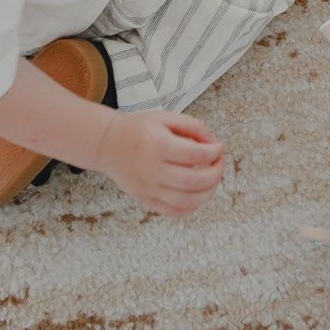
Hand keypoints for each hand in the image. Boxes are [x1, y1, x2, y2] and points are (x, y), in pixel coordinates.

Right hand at [96, 110, 225, 216]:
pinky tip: (198, 194)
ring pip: (187, 201)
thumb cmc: (138, 129)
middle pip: (194, 181)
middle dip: (216, 173)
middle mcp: (152, 170)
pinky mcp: (146, 199)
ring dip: (208, 192)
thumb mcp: (165, 117)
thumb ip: (192, 126)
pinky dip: (192, 207)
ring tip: (213, 179)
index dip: (215, 152)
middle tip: (220, 163)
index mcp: (158, 145)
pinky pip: (174, 212)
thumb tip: (214, 143)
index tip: (220, 147)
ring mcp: (148, 188)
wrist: (108, 144)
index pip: (196, 154)